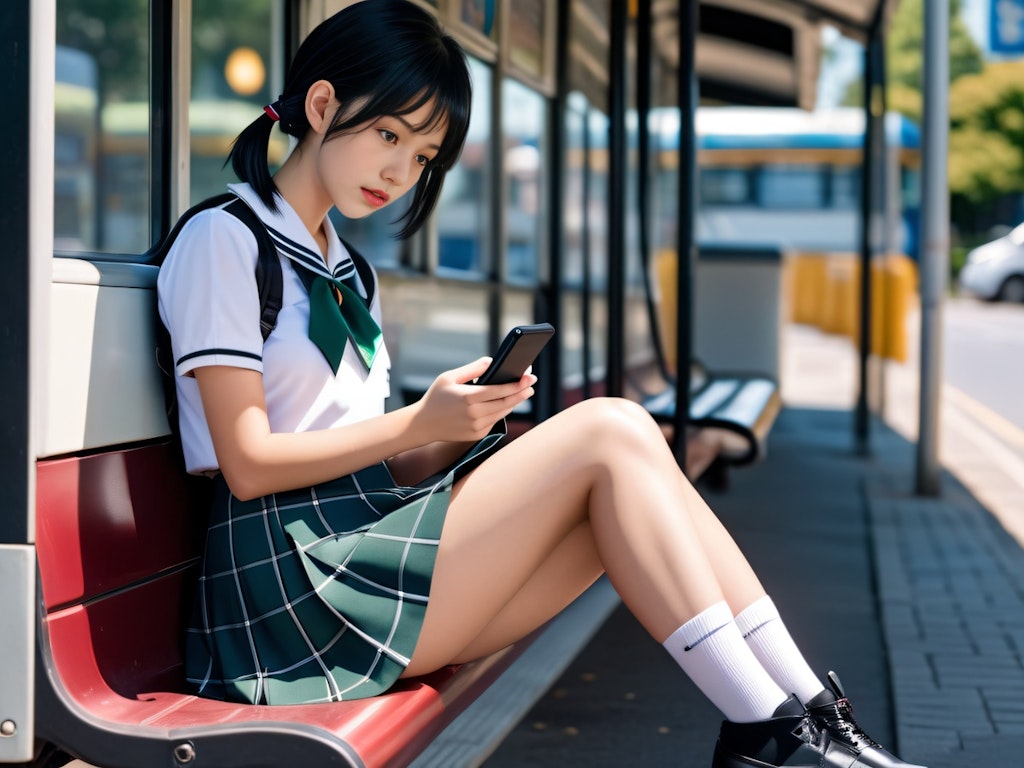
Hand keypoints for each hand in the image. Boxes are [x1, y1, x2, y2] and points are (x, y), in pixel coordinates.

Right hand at [410, 357, 536, 442]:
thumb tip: (492, 362)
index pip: (500, 391)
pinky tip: (506, 404)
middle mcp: (474, 414)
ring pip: (502, 413)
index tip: (529, 377)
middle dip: (521, 393)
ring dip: (514, 402)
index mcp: (468, 398)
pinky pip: (494, 421)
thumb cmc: (436, 397)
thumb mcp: (449, 377)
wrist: (423, 424)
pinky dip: (501, 411)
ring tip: (523, 392)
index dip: (517, 384)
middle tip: (532, 385)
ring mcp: (476, 426)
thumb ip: (472, 369)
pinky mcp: (477, 434)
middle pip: (506, 403)